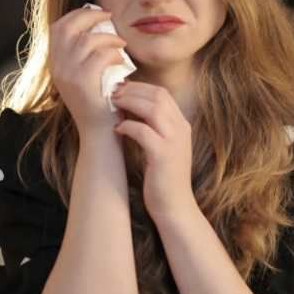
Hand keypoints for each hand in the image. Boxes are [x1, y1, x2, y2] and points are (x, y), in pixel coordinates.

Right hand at [47, 4, 129, 134]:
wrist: (98, 131)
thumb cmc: (99, 100)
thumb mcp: (85, 74)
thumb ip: (85, 53)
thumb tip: (99, 24)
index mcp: (55, 63)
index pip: (57, 27)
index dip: (76, 15)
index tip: (95, 13)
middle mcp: (57, 67)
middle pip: (67, 28)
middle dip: (90, 17)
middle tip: (110, 17)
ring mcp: (68, 75)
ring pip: (86, 41)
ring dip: (108, 37)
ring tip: (121, 43)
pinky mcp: (83, 83)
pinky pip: (100, 56)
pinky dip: (114, 53)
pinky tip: (122, 59)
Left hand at [111, 82, 198, 222]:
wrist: (174, 206)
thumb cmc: (162, 177)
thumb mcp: (161, 146)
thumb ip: (152, 127)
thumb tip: (129, 108)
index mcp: (181, 125)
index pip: (162, 93)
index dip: (139, 87)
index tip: (120, 88)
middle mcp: (181, 129)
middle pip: (158, 95)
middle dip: (132, 90)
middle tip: (112, 92)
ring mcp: (174, 142)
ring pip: (153, 108)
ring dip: (129, 103)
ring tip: (113, 105)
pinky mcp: (163, 156)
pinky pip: (143, 131)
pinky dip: (128, 126)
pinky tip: (117, 129)